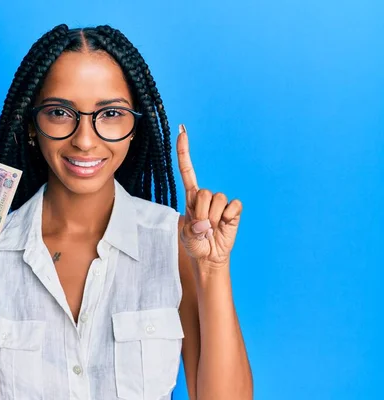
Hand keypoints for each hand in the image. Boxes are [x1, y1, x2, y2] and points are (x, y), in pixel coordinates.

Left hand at [177, 124, 242, 267]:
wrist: (210, 257)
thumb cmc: (195, 244)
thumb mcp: (188, 238)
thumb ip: (193, 230)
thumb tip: (205, 224)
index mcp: (190, 198)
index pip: (187, 171)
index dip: (184, 151)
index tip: (182, 131)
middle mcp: (205, 196)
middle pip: (204, 192)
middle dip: (202, 212)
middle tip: (202, 227)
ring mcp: (220, 203)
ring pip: (218, 200)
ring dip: (214, 218)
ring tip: (212, 228)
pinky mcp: (233, 210)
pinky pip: (233, 206)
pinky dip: (229, 218)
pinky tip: (225, 225)